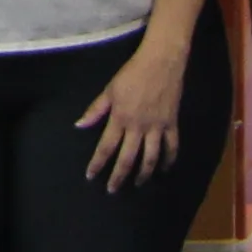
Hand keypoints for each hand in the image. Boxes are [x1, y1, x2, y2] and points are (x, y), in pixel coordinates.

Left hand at [77, 39, 190, 191]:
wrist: (161, 61)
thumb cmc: (132, 73)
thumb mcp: (109, 90)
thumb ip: (96, 110)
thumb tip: (79, 125)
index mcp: (120, 118)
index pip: (106, 147)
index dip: (98, 163)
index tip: (91, 176)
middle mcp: (138, 126)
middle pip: (127, 158)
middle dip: (119, 176)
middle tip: (113, 189)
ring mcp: (157, 126)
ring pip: (151, 157)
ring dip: (144, 173)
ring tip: (138, 184)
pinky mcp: (172, 123)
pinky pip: (172, 146)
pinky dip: (169, 160)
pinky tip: (164, 169)